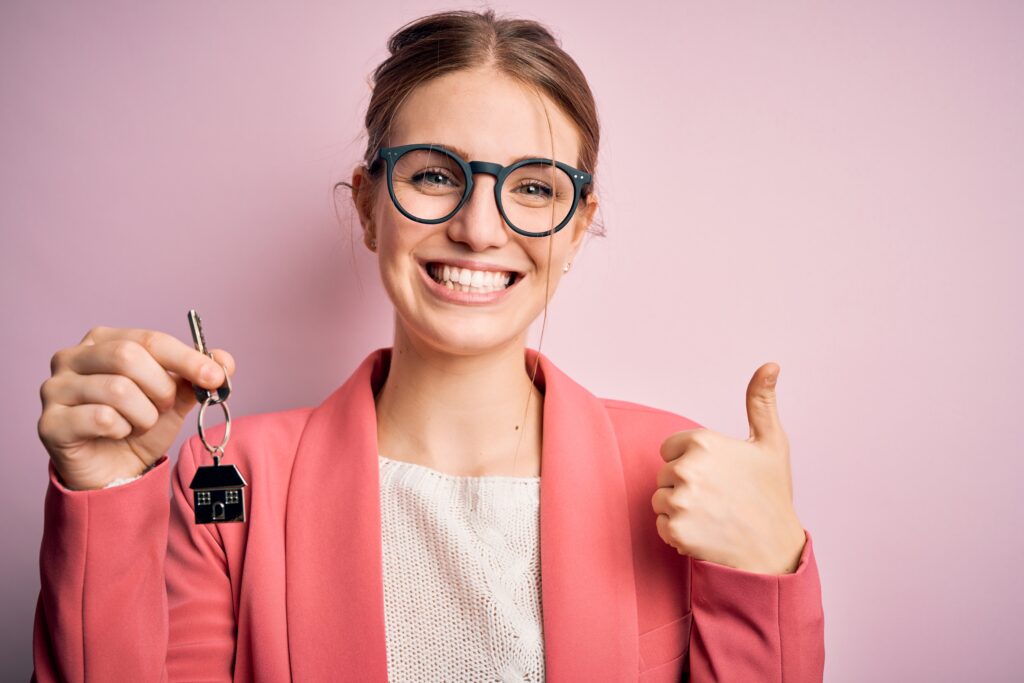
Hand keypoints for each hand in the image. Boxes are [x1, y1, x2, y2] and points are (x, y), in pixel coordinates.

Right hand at [38, 326, 235, 490]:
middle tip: (165, 407)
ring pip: (117, 389)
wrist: (115, 472)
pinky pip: (100, 418)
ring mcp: (54, 389)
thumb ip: (197, 376)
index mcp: (103, 341)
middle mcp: (72, 358)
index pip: (150, 339)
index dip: (188, 358)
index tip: (216, 377)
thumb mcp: (175, 398)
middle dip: (160, 387)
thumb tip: (226, 360)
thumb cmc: (139, 426)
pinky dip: (122, 430)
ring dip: (144, 414)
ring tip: (140, 423)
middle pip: (128, 356)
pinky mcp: (49, 423)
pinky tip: (117, 434)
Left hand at [651, 362, 805, 573]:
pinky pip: (660, 525)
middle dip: (685, 485)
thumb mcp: (771, 443)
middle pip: (664, 474)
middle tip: (718, 499)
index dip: (692, 462)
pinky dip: (677, 532)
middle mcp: (687, 469)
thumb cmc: (772, 495)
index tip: (718, 475)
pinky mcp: (675, 530)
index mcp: (703, 442)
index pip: (670, 449)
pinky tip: (705, 533)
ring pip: (660, 499)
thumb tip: (770, 365)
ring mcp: (680, 501)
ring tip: (712, 515)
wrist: (775, 552)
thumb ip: (760, 401)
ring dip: (680, 509)